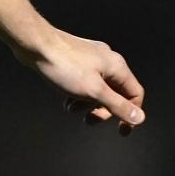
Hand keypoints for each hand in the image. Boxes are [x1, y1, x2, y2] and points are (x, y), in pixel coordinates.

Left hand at [16, 29, 145, 136]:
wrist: (35, 45)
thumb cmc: (64, 65)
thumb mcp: (93, 91)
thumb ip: (116, 105)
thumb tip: (139, 118)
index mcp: (117, 67)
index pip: (134, 94)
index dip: (130, 114)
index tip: (121, 131)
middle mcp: (107, 61)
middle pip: (115, 93)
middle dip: (102, 110)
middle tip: (88, 121)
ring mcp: (91, 59)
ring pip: (97, 88)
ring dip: (86, 104)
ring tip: (70, 109)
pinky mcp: (75, 60)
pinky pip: (83, 82)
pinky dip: (77, 94)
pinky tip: (65, 99)